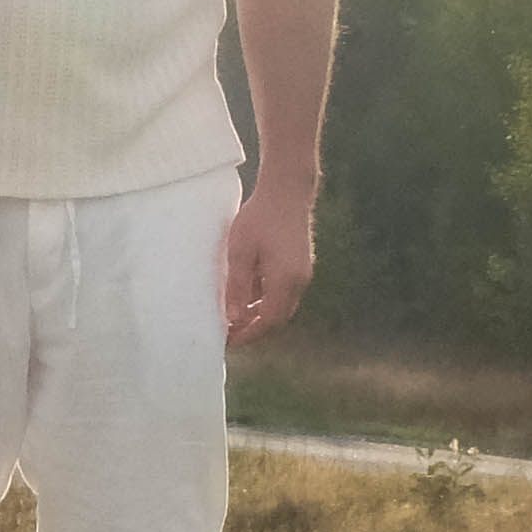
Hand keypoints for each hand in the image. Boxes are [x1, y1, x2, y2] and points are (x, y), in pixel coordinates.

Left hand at [224, 182, 314, 344]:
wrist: (286, 191)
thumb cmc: (260, 218)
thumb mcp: (240, 253)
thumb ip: (237, 287)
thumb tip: (234, 319)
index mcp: (285, 281)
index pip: (268, 321)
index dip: (249, 334)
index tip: (229, 339)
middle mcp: (299, 282)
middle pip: (278, 319)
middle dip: (255, 329)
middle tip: (230, 333)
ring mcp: (303, 274)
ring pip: (282, 307)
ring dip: (261, 315)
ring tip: (235, 317)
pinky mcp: (301, 265)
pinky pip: (284, 293)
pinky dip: (267, 300)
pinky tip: (248, 295)